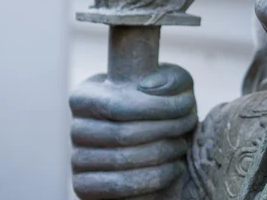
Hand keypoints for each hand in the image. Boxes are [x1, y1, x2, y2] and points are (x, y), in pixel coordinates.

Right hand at [70, 64, 196, 198]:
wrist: (160, 147)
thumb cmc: (165, 110)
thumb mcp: (175, 87)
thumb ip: (172, 79)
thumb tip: (148, 87)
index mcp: (86, 95)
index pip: (118, 103)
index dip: (157, 106)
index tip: (188, 104)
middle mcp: (77, 127)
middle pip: (122, 134)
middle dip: (166, 129)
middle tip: (189, 125)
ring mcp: (77, 160)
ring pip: (122, 161)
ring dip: (163, 153)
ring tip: (181, 145)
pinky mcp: (84, 187)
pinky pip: (119, 187)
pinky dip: (155, 178)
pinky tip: (174, 167)